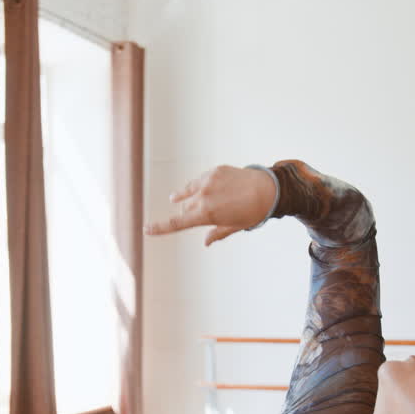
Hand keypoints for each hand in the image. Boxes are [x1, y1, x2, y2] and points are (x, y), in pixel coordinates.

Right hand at [145, 165, 275, 245]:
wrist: (268, 189)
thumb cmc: (253, 212)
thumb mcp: (234, 226)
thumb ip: (217, 233)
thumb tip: (206, 242)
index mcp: (206, 215)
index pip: (177, 223)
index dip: (160, 228)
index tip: (146, 229)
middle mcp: (203, 197)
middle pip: (184, 207)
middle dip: (186, 212)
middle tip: (189, 215)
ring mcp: (207, 182)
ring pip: (188, 192)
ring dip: (184, 197)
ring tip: (175, 198)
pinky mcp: (214, 171)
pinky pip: (199, 180)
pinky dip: (197, 186)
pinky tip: (200, 187)